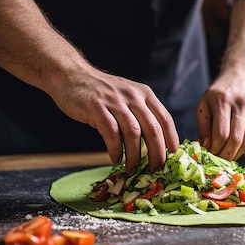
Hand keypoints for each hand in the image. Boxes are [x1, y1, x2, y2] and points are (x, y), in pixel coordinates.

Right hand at [54, 67, 178, 172]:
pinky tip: (115, 158)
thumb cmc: (101, 92)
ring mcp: (115, 100)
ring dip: (135, 155)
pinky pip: (111, 132)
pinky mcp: (96, 107)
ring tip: (132, 168)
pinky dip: (115, 148)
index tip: (173, 156)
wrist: (72, 75)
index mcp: (144, 94)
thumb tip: (155, 143)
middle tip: (155, 169)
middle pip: (153, 128)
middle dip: (157, 153)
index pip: (165, 119)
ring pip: (133, 133)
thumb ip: (141, 114)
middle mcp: (133, 96)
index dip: (171, 139)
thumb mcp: (127, 97)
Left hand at [195, 72, 244, 160]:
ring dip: (235, 154)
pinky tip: (235, 147)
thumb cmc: (220, 93)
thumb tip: (205, 147)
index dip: (214, 148)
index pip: (221, 133)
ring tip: (225, 156)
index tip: (208, 154)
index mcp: (223, 100)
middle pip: (235, 140)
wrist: (243, 76)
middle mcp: (242, 104)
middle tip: (217, 160)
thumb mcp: (205, 103)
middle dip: (225, 155)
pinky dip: (244, 147)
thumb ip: (203, 126)